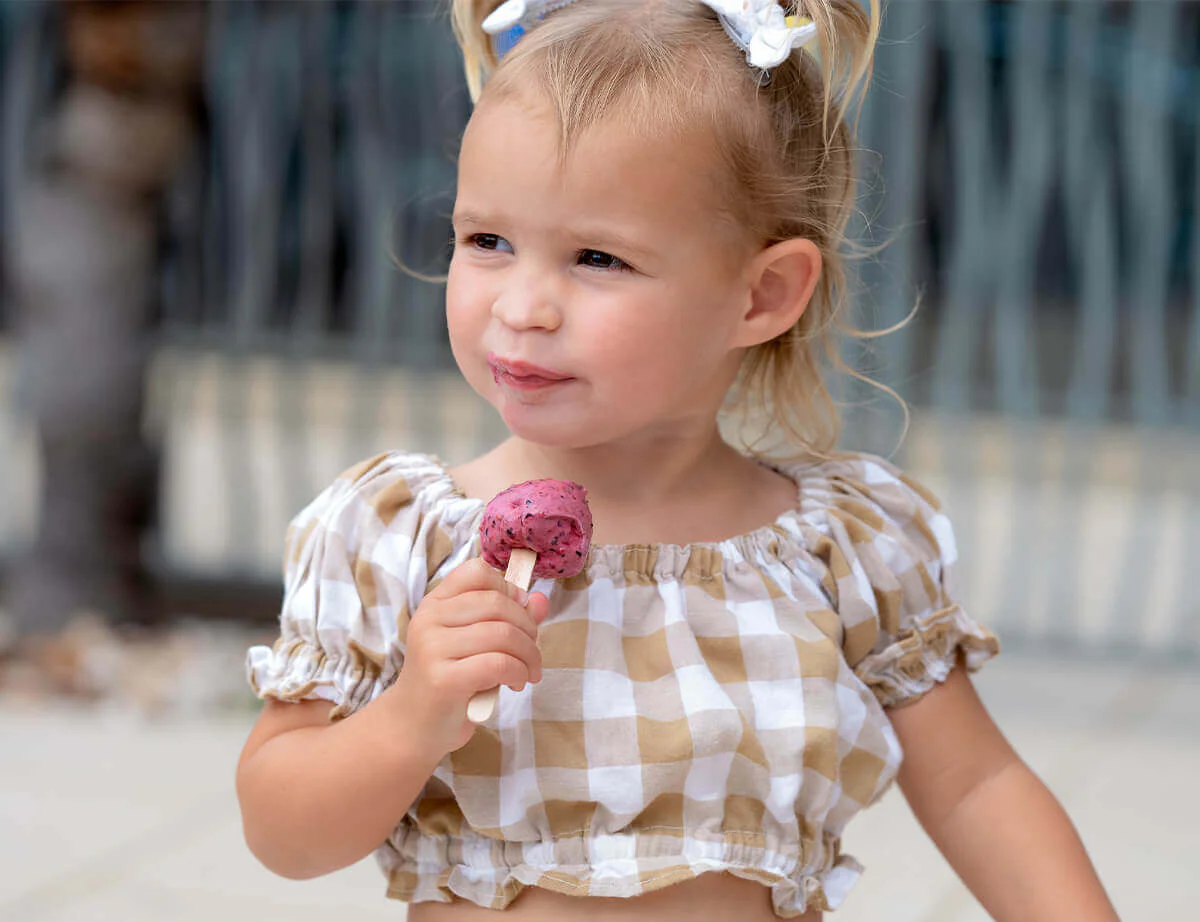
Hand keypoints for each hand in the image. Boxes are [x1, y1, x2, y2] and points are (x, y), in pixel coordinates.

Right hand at [386, 558, 549, 754]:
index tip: (519, 614)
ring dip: (529, 654)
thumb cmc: (450, 680)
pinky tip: (517, 683)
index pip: (476, 572)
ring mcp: (432, 648)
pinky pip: (497, 664)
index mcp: (436, 603)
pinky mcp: (442, 679)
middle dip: (528, 628)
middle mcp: (429, 619)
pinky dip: (518, 672)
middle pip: (496, 603)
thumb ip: (509, 619)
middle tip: (533, 652)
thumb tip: (540, 600)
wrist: (414, 726)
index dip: (507, 588)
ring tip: (529, 671)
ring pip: (501, 634)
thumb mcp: (478, 644)